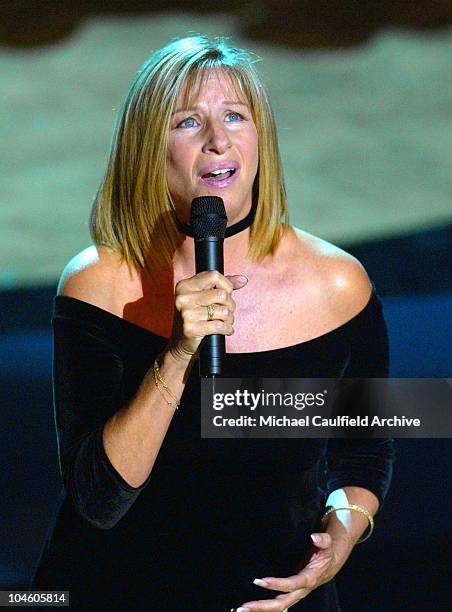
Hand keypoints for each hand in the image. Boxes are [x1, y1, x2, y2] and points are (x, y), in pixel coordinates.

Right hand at [169, 270, 247, 363]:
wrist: (180, 343)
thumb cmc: (195, 317)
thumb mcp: (204, 297)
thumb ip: (222, 286)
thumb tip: (243, 280)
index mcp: (185, 286)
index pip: (213, 275)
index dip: (226, 285)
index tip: (227, 294)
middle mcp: (183, 298)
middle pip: (222, 294)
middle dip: (230, 305)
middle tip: (227, 312)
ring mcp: (186, 313)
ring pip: (223, 311)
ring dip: (229, 319)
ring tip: (224, 322)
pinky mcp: (190, 329)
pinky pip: (220, 326)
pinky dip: (227, 329)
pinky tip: (225, 330)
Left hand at [234, 532, 352, 610]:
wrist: (331, 561)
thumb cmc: (327, 551)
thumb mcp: (328, 543)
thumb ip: (323, 540)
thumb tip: (314, 537)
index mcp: (310, 579)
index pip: (291, 585)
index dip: (276, 584)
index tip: (259, 581)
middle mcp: (301, 590)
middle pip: (282, 603)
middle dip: (263, 606)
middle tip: (243, 607)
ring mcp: (296, 593)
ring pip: (278, 607)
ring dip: (260, 609)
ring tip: (240, 609)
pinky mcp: (291, 592)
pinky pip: (278, 603)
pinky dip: (264, 607)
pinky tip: (251, 608)